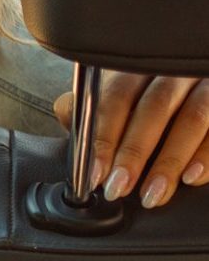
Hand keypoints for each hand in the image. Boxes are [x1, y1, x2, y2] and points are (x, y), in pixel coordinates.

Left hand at [54, 72, 208, 208]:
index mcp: (141, 67)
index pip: (117, 97)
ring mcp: (207, 83)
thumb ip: (92, 106)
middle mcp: (177, 70)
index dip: (104, 138)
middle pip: (155, 108)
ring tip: (152, 194)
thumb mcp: (118, 95)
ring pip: (193, 118)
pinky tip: (191, 178)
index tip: (96, 174)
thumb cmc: (147, 98)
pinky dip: (207, 156)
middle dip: (134, 153)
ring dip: (169, 161)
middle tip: (119, 188)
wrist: (191, 92)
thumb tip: (66, 112)